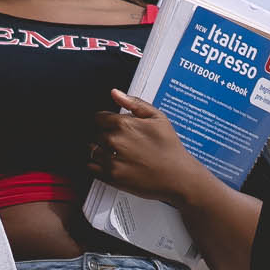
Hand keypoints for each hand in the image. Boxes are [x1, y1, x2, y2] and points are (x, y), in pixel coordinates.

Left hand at [91, 93, 207, 205]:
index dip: (107, 121)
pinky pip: (91, 167)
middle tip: (122, 143)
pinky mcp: (111, 177)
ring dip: (100, 150)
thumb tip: (115, 93)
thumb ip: (134, 103)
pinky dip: (97, 165)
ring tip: (117, 154)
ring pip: (92, 150)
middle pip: (96, 134)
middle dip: (106, 136)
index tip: (114, 127)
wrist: (178, 177)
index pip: (99, 118)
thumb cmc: (170, 148)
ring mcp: (111, 160)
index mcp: (123, 124)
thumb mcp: (158, 118)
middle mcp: (114, 141)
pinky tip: (112, 164)